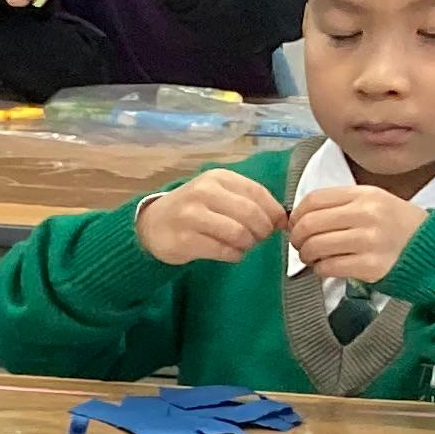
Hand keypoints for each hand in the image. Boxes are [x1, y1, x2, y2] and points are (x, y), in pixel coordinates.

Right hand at [134, 167, 283, 269]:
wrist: (153, 225)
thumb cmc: (193, 209)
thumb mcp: (218, 194)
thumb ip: (247, 200)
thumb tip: (282, 219)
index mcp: (217, 178)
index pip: (257, 193)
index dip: (273, 212)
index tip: (278, 225)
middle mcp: (204, 192)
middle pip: (251, 214)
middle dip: (263, 231)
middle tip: (260, 239)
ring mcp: (191, 216)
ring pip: (238, 233)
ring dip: (248, 244)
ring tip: (244, 246)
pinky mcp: (184, 240)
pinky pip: (223, 250)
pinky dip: (234, 255)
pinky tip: (231, 254)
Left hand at [282, 180, 425, 288]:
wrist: (433, 251)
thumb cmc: (399, 228)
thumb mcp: (376, 203)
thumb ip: (343, 205)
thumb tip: (301, 218)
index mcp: (366, 195)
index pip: (314, 199)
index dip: (297, 214)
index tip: (296, 225)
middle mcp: (367, 214)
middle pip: (309, 224)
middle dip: (297, 238)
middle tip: (301, 245)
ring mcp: (369, 240)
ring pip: (315, 246)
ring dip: (307, 256)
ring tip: (314, 258)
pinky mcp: (369, 265)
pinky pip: (328, 267)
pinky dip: (320, 269)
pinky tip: (328, 267)